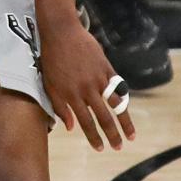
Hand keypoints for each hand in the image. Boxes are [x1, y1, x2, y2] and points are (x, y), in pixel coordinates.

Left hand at [39, 18, 132, 149]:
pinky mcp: (107, 67)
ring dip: (124, 121)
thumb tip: (71, 128)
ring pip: (116, 104)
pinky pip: (118, 86)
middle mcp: (88, 89)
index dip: (94, 137)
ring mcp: (99, 78)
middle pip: (104, 117)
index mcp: (72, 95)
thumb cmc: (52, 59)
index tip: (100, 148)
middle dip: (112, 135)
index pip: (86, 122)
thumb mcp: (49, 84)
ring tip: (131, 135)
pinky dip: (123, 98)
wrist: (61, 32)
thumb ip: (60, 107)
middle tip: (118, 147)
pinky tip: (126, 108)